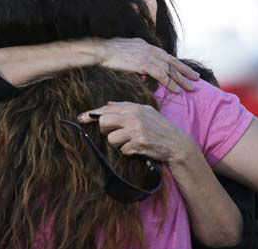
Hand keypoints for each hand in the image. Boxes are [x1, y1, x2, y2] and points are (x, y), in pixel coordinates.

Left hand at [78, 101, 197, 164]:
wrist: (176, 143)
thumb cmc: (159, 127)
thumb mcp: (145, 111)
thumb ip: (125, 107)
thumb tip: (107, 105)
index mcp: (133, 108)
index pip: (106, 109)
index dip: (91, 114)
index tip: (80, 118)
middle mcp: (133, 117)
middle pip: (104, 123)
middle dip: (106, 131)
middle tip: (116, 133)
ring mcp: (136, 130)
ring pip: (111, 139)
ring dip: (118, 143)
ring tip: (130, 141)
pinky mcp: (138, 144)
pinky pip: (123, 150)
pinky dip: (128, 151)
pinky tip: (138, 148)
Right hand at [96, 38, 198, 92]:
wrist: (102, 50)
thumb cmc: (109, 52)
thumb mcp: (127, 52)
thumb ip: (137, 58)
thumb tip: (142, 69)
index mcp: (147, 46)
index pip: (166, 56)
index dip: (177, 64)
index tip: (186, 70)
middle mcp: (151, 50)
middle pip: (172, 62)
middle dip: (185, 70)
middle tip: (197, 78)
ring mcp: (148, 56)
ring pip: (170, 69)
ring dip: (182, 79)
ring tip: (192, 88)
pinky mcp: (145, 64)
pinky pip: (162, 75)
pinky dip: (171, 83)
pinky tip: (178, 90)